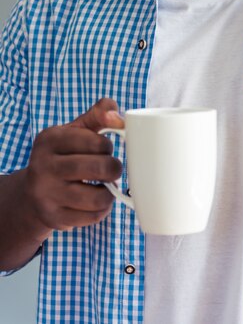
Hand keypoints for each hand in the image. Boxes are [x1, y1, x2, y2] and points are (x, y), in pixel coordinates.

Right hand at [24, 98, 123, 234]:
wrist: (33, 192)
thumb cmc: (65, 155)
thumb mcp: (76, 130)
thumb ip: (99, 114)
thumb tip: (118, 117)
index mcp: (49, 139)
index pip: (95, 141)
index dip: (107, 146)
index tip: (104, 149)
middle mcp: (43, 167)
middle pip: (97, 168)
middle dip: (113, 168)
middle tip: (112, 168)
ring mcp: (46, 195)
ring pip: (97, 198)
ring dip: (110, 192)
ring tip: (105, 185)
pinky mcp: (54, 218)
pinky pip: (92, 217)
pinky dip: (102, 209)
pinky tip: (96, 200)